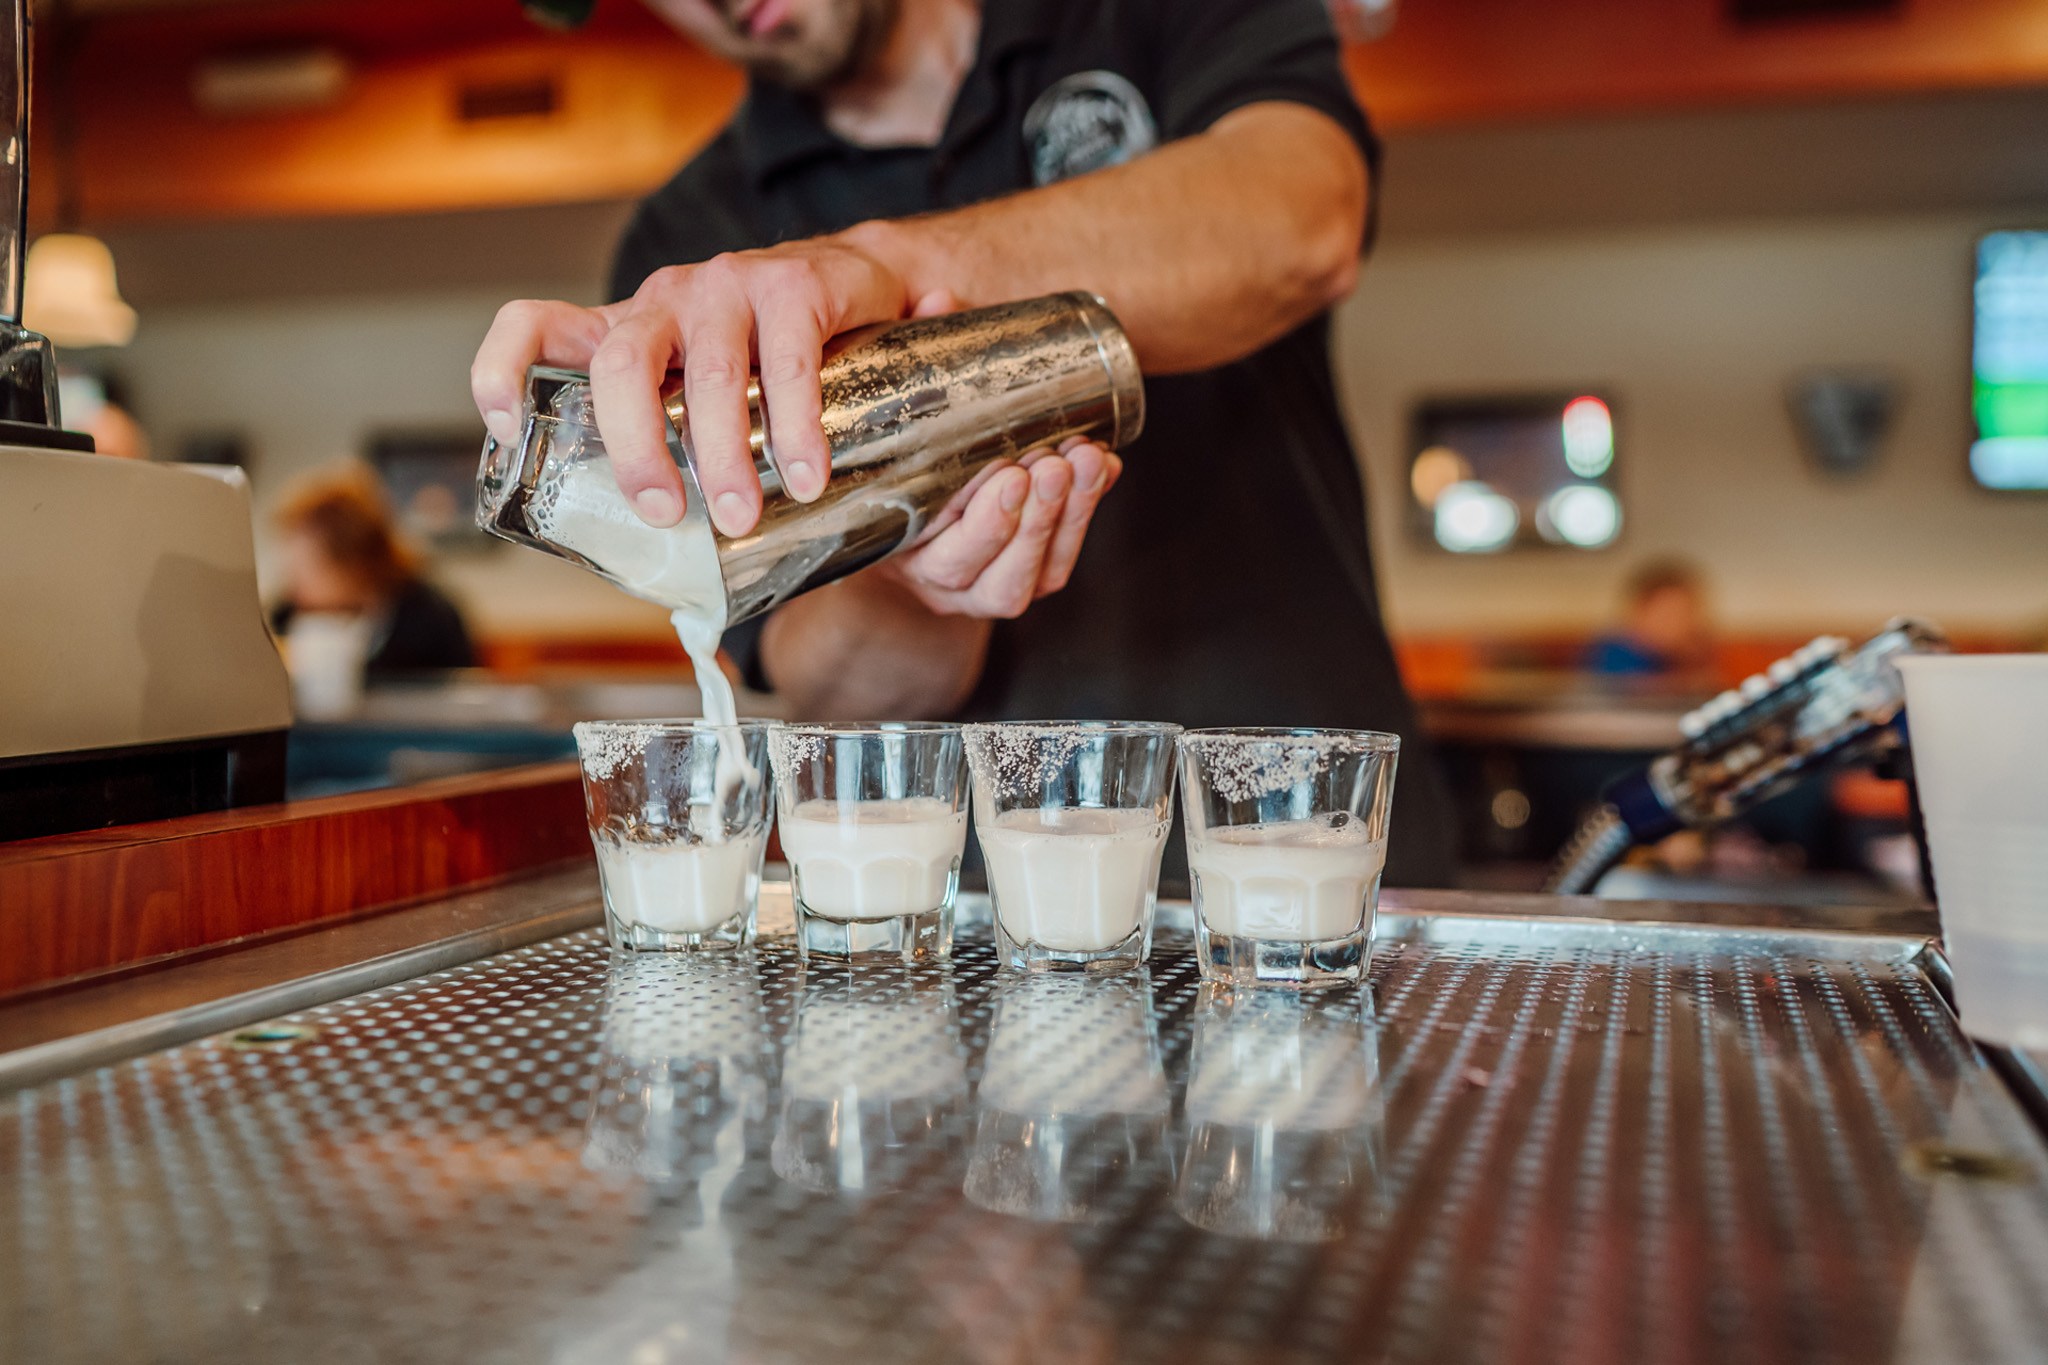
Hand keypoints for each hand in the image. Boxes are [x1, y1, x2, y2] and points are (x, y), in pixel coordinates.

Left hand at [469, 235, 914, 535]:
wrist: (875, 283)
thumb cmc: (780, 354)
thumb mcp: (715, 394)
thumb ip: (692, 457)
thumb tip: (688, 591)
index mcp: (630, 330)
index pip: (536, 325)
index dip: (502, 369)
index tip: (506, 429)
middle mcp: (667, 303)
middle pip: (621, 364)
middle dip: (637, 449)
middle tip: (664, 514)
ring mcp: (728, 287)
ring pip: (709, 372)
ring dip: (721, 454)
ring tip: (740, 515)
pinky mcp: (794, 284)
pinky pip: (788, 362)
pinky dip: (794, 428)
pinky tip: (806, 476)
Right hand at [879, 438, 1122, 617]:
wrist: (896, 511)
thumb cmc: (887, 484)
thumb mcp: (888, 469)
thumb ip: (912, 448)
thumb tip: (943, 390)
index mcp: (913, 566)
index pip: (953, 560)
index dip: (989, 524)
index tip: (1011, 475)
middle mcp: (954, 588)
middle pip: (1006, 579)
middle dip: (1038, 519)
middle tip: (1055, 466)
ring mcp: (998, 587)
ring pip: (1045, 574)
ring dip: (1073, 514)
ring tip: (1087, 461)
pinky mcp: (1034, 574)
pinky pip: (1067, 554)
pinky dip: (1089, 507)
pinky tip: (1104, 467)